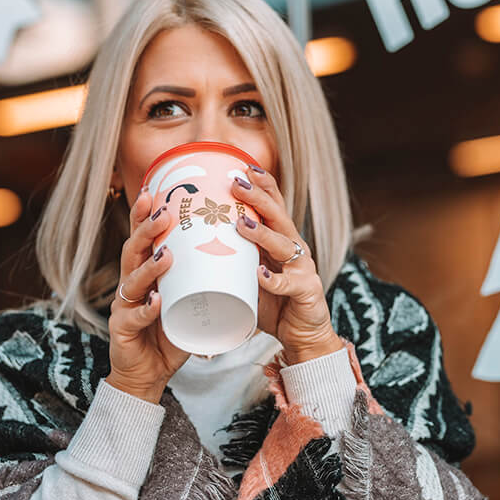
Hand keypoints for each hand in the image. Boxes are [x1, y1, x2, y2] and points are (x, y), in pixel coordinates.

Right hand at [105, 187, 189, 402]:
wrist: (148, 373)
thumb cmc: (169, 332)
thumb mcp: (187, 299)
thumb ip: (201, 277)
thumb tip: (235, 248)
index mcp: (143, 274)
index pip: (141, 239)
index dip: (143, 215)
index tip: (153, 190)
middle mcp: (130, 286)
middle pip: (132, 252)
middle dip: (146, 231)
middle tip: (164, 213)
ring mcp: (124, 309)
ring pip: (133, 282)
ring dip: (149, 267)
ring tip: (166, 253)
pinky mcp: (124, 333)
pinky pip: (135, 319)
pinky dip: (146, 310)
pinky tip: (157, 301)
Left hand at [233, 167, 342, 363]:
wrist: (303, 334)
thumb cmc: (275, 301)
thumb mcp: (252, 273)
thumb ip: (234, 257)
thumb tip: (193, 241)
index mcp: (283, 239)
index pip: (274, 205)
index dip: (262, 184)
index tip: (244, 166)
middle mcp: (295, 248)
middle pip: (278, 216)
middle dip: (259, 197)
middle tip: (237, 182)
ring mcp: (303, 269)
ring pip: (283, 244)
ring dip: (262, 233)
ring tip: (241, 223)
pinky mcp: (307, 292)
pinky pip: (288, 285)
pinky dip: (273, 280)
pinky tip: (260, 274)